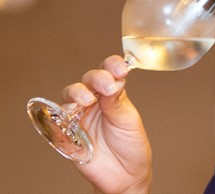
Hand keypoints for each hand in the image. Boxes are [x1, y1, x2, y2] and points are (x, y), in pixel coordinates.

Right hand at [61, 56, 151, 193]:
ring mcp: (80, 115)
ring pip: (70, 95)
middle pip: (88, 80)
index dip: (112, 65)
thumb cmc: (131, 145)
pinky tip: (69, 115)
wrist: (125, 176)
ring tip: (86, 100)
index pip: (110, 70)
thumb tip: (111, 81)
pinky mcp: (67, 132)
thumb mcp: (128, 121)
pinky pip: (57, 120)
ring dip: (76, 93)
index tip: (120, 69)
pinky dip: (60, 115)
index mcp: (114, 93)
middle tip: (106, 85)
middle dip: (96, 78)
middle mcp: (95, 101)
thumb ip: (117, 102)